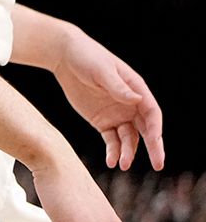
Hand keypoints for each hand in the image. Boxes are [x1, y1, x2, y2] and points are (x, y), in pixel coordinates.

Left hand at [52, 27, 164, 170]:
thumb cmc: (87, 57)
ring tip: (123, 165)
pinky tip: (111, 161)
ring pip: (128, 138)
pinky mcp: (102, 121)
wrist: (64, 56)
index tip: (155, 141)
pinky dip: (113, 151)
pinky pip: (111, 140)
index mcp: (136, 90)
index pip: (152, 113)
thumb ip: (118, 87)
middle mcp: (131, 105)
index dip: (155, 128)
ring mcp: (117, 114)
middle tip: (158, 165)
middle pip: (146, 129)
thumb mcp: (102, 70)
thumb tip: (138, 99)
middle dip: (153, 147)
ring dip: (128, 152)